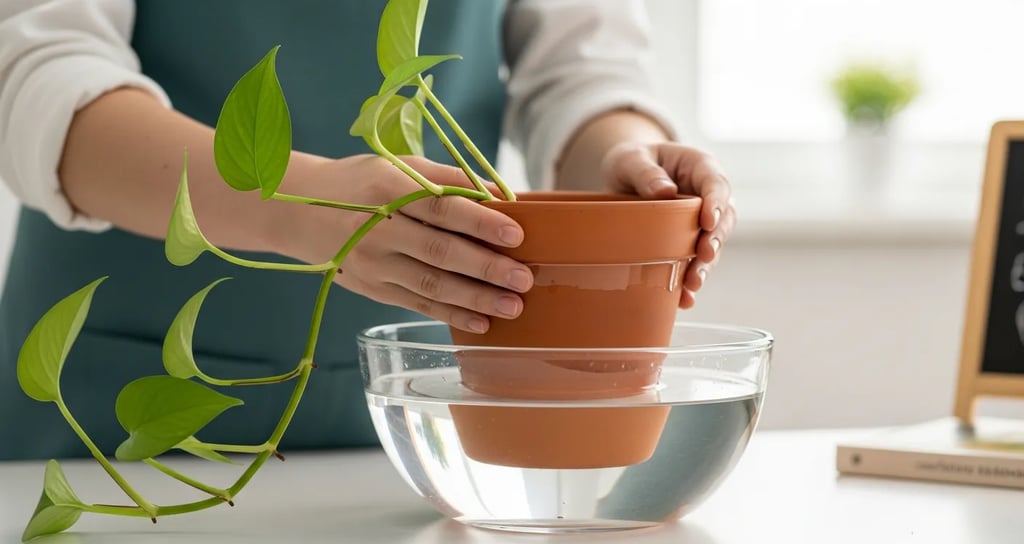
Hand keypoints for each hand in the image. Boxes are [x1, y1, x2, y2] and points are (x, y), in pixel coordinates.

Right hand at [271, 154, 533, 332]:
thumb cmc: (359, 183)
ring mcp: (374, 264)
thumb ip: (446, 178)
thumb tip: (497, 191)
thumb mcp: (397, 166)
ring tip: (512, 307)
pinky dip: (451, 315)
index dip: (479, 221)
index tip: (516, 233)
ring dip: (475, 299)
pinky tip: (481, 322)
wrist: (296, 211)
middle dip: (486, 268)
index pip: (441, 208)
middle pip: (439, 252)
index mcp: (387, 191)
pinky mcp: (373, 289)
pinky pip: (417, 304)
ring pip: (431, 285)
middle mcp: (378, 230)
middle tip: (524, 278)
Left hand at [601, 142, 734, 308]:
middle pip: (722, 220)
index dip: (716, 204)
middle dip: (715, 241)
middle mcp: (707, 197)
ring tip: (691, 285)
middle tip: (704, 257)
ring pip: (711, 246)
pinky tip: (684, 299)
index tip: (708, 222)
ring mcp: (699, 222)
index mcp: (700, 168)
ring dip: (703, 267)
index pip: (716, 184)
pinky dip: (688, 280)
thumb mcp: (632, 159)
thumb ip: (646, 173)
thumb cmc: (632, 160)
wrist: (625, 176)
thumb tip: (665, 192)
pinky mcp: (687, 242)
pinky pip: (693, 262)